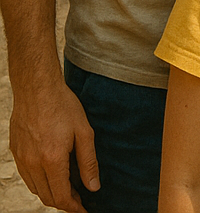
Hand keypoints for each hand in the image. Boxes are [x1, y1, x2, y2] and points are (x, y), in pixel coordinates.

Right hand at [9, 81, 98, 212]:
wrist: (37, 90)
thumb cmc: (63, 106)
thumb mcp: (84, 132)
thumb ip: (88, 161)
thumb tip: (93, 186)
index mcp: (52, 160)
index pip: (61, 197)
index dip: (74, 207)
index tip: (84, 210)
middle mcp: (33, 165)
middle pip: (47, 197)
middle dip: (65, 202)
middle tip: (80, 198)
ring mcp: (22, 160)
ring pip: (36, 189)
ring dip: (52, 193)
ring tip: (69, 187)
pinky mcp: (16, 153)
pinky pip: (28, 177)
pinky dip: (40, 182)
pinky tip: (53, 173)